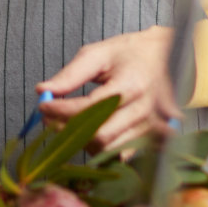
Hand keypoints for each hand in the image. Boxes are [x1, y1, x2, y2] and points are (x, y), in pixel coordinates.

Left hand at [37, 26, 179, 151]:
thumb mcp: (98, 53)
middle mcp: (143, 110)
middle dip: (68, 129)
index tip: (42, 104)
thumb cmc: (129, 53)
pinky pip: (119, 153)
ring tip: (65, 122)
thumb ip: (71, 74)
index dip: (62, 109)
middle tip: (49, 117)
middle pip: (100, 135)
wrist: (165, 56)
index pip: (90, 107)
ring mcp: (149, 127)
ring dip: (81, 140)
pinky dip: (98, 147)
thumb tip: (43, 90)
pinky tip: (87, 132)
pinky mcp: (150, 137)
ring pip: (108, 148)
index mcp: (131, 85)